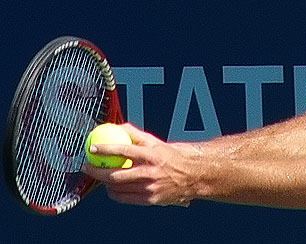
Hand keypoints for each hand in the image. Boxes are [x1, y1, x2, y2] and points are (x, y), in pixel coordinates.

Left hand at [83, 123, 197, 206]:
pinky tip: (112, 187)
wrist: (196, 174)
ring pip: (118, 187)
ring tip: (99, 175)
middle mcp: (151, 172)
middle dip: (97, 171)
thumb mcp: (158, 142)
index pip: (124, 150)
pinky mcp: (151, 199)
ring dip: (104, 182)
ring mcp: (150, 187)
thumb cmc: (176, 156)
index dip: (106, 149)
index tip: (93, 148)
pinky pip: (126, 198)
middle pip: (116, 174)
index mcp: (153, 154)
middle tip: (88, 166)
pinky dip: (115, 193)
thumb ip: (137, 136)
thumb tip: (119, 127)